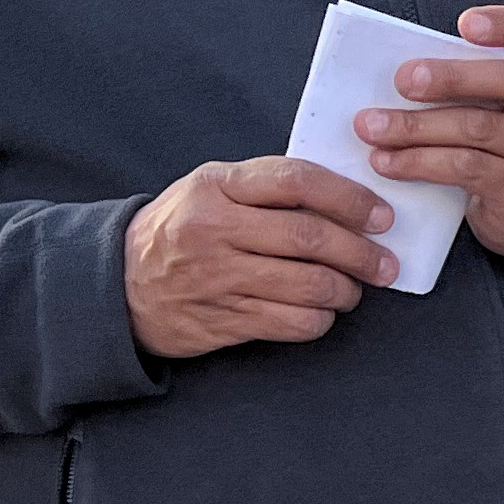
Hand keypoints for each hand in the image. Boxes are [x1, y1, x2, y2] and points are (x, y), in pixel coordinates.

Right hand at [123, 157, 401, 358]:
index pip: (297, 181)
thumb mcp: (210, 190)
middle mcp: (213, 228)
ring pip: (310, 285)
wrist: (118, 283)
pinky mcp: (222, 319)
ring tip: (353, 289)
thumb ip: (267, 188)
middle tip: (385, 263)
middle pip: (311, 239)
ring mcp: (217, 277)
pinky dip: (320, 319)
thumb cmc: (181, 229)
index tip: (381, 216)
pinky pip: (293, 323)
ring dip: (346, 291)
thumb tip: (348, 199)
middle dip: (362, 253)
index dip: (350, 198)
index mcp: (215, 186)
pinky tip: (321, 312)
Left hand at [359, 6, 503, 268]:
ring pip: (480, 128)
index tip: (465, 24)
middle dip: (452, 77)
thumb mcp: (501, 109)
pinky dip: (419, 163)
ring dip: (417, 126)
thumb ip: (470, 84)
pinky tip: (388, 162)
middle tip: (403, 81)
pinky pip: (467, 169)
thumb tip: (401, 71)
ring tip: (373, 127)